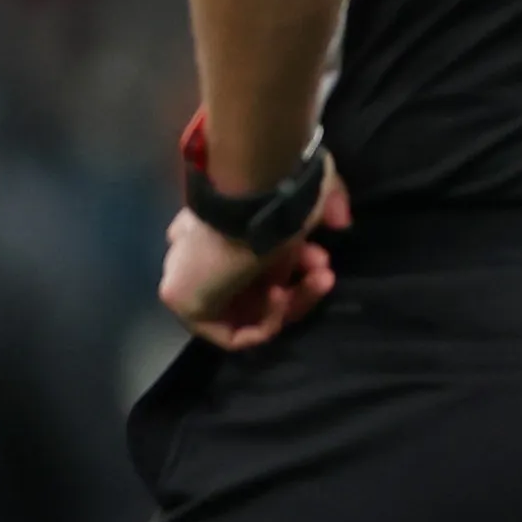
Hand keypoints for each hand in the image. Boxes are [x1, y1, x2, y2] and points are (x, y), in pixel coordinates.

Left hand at [158, 169, 347, 350]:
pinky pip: (231, 333)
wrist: (251, 191)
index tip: (320, 252)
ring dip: (292, 301)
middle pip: (253, 288)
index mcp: (217, 224)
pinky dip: (267, 322)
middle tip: (324, 268)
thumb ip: (327, 205)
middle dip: (298, 282)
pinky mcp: (181, 302)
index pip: (247, 259)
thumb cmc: (278, 188)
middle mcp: (197, 252)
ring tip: (317, 278)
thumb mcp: (310, 193)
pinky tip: (279, 295)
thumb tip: (340, 221)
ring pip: (247, 310)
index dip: (293, 261)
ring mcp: (187, 277)